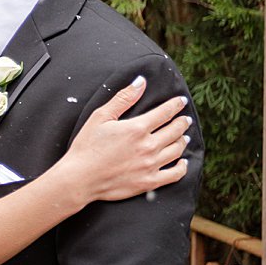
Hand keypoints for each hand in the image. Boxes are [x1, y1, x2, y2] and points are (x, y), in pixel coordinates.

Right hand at [66, 78, 190, 203]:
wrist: (80, 178)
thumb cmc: (87, 146)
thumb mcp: (101, 117)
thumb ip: (123, 98)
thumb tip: (141, 82)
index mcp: (137, 128)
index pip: (165, 112)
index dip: (176, 104)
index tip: (181, 101)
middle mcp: (148, 146)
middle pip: (175, 130)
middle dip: (183, 122)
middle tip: (185, 119)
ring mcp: (150, 165)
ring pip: (177, 150)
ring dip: (183, 141)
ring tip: (184, 137)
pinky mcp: (148, 182)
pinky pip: (174, 175)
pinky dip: (182, 167)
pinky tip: (183, 163)